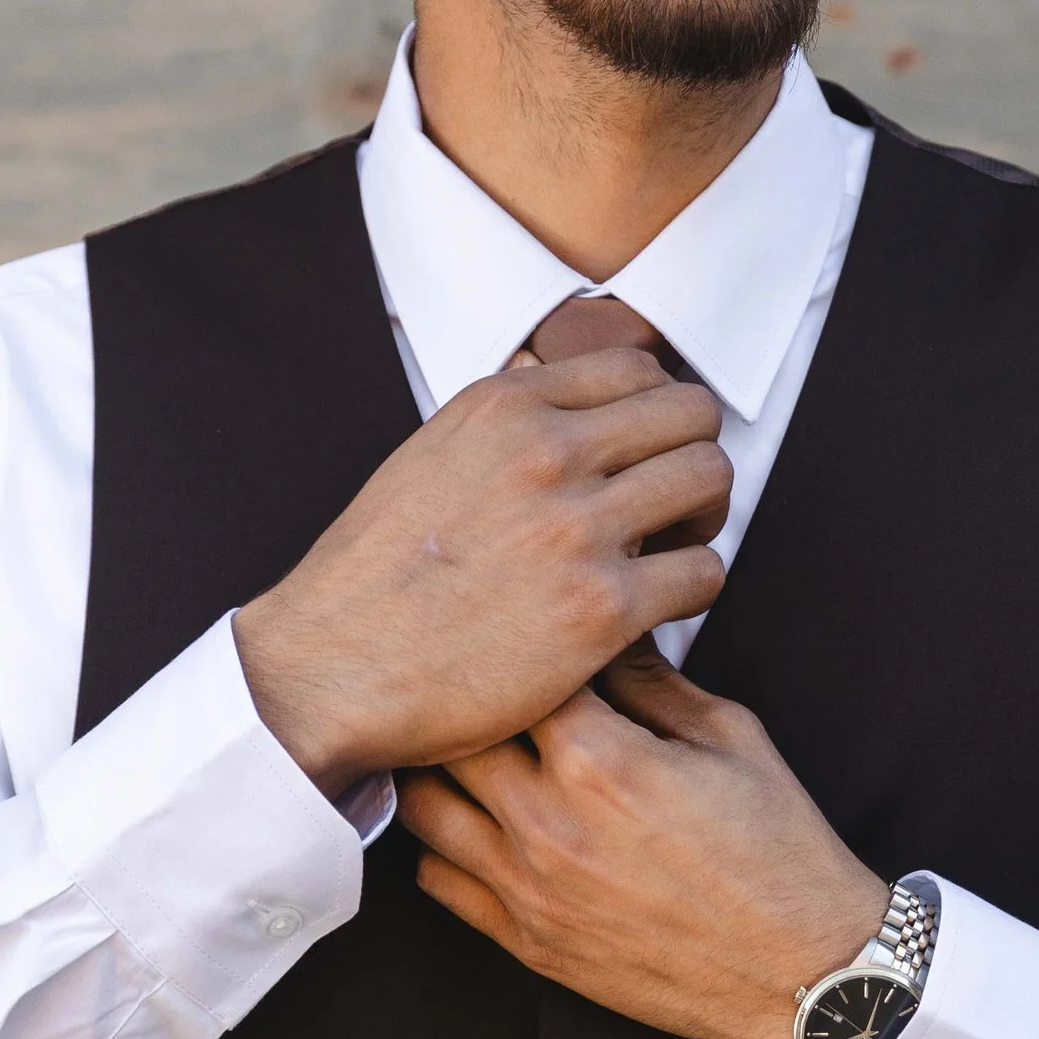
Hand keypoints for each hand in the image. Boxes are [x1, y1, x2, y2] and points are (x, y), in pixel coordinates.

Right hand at [233, 354, 732, 791]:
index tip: (646, 455)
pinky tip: (653, 608)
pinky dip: (692, 589)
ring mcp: (576, 528)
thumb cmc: (372, 580)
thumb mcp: (428, 459)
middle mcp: (546, 452)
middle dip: (692, 456)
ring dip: (701, 519)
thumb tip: (554, 389)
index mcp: (504, 408)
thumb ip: (501, 427)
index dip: (658, 415)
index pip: (639, 368)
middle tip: (671, 506)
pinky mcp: (600, 608)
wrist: (329, 670)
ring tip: (667, 554)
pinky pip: (702, 572)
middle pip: (691, 414)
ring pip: (709, 480)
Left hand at [398, 641, 888, 1038]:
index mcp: (600, 759)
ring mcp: (527, 888)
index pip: (517, 673)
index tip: (531, 638)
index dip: (521, 647)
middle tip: (477, 685)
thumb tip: (605, 633)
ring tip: (460, 748)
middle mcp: (547, 822)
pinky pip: (436, 881)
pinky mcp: (525, 941)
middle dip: (463, 702)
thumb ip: (652, 681)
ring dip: (435, 770)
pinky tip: (473, 821)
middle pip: (449, 735)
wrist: (801, 972)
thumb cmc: (779, 848)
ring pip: (423, 807)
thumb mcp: (729, 738)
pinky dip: (441, 844)